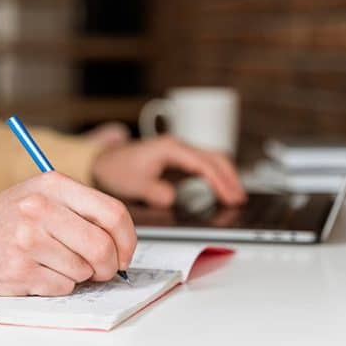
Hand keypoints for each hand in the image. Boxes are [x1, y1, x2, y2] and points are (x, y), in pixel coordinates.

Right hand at [0, 172, 136, 295]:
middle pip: (101, 246)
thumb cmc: (6, 218)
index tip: (125, 253)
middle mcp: (39, 209)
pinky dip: (58, 285)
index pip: (112, 213)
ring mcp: (26, 240)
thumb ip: (81, 209)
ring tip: (55, 262)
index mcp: (52, 184)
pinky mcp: (17, 270)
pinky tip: (38, 271)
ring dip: (78, 274)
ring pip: (83, 270)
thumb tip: (122, 242)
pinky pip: (62, 287)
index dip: (128, 239)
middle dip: (110, 265)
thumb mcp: (41, 194)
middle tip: (103, 270)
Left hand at [91, 136, 245, 207]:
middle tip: (240, 199)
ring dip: (226, 175)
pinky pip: (204, 164)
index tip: (230, 197)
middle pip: (215, 157)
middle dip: (230, 177)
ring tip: (237, 197)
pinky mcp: (178, 159)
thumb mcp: (133, 184)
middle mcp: (177, 146)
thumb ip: (153, 192)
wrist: (104, 162)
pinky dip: (217, 175)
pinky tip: (222, 190)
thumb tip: (172, 198)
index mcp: (170, 149)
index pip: (203, 164)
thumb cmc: (117, 169)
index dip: (219, 181)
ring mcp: (179, 151)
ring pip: (212, 159)